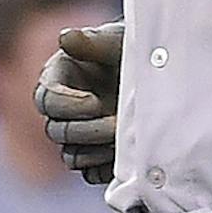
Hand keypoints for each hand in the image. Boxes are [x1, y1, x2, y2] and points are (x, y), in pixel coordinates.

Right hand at [36, 20, 122, 181]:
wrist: (164, 76)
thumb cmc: (135, 51)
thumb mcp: (119, 41)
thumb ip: (94, 42)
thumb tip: (66, 38)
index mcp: (59, 79)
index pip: (47, 99)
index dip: (68, 104)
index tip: (95, 102)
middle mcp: (64, 110)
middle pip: (57, 132)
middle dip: (88, 130)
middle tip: (117, 125)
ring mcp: (79, 136)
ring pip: (71, 157)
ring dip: (97, 152)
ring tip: (125, 143)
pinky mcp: (96, 157)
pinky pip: (90, 174)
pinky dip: (106, 170)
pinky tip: (128, 161)